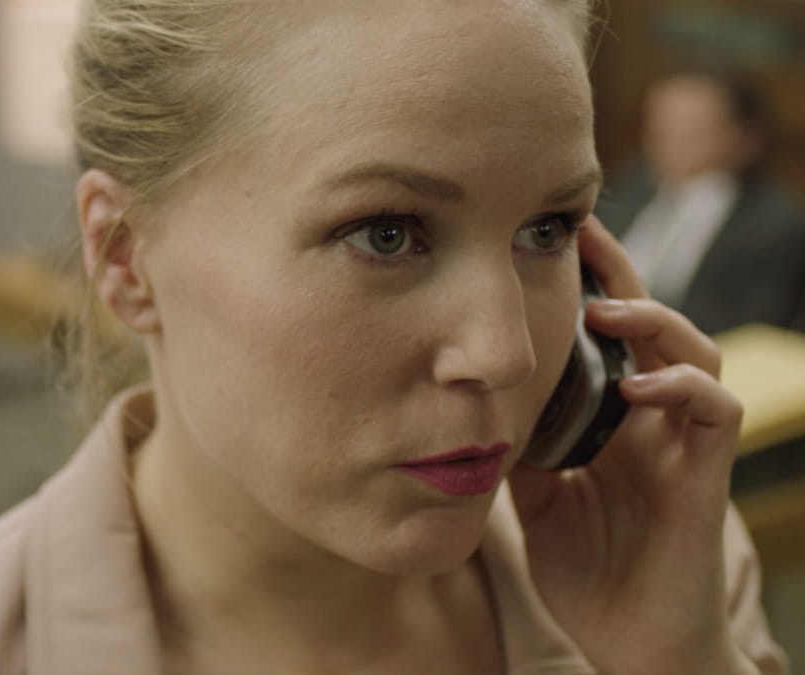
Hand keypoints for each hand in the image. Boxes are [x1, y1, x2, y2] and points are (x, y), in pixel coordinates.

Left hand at [508, 217, 747, 674]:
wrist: (630, 641)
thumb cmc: (587, 568)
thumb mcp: (533, 494)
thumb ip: (519, 441)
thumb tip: (474, 395)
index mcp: (609, 417)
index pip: (601, 336)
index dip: (580, 287)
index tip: (534, 242)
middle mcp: (650, 419)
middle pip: (649, 325)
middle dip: (618, 274)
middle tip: (577, 231)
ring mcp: (680, 444)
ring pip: (694, 353)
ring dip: (654, 321)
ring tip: (606, 308)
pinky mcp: (703, 478)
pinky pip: (715, 414)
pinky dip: (684, 387)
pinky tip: (640, 384)